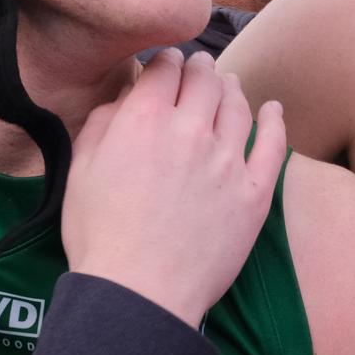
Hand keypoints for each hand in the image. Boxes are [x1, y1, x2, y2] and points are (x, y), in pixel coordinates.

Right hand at [61, 49, 285, 326]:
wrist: (139, 294)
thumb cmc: (99, 236)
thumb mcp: (79, 170)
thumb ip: (101, 123)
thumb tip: (124, 99)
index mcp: (144, 119)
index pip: (164, 67)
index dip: (165, 60)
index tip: (165, 64)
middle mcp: (190, 130)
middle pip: (205, 79)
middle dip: (199, 67)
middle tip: (198, 68)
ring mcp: (228, 161)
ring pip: (238, 105)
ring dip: (231, 87)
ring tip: (228, 84)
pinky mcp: (254, 193)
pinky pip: (274, 145)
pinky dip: (275, 121)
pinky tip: (274, 109)